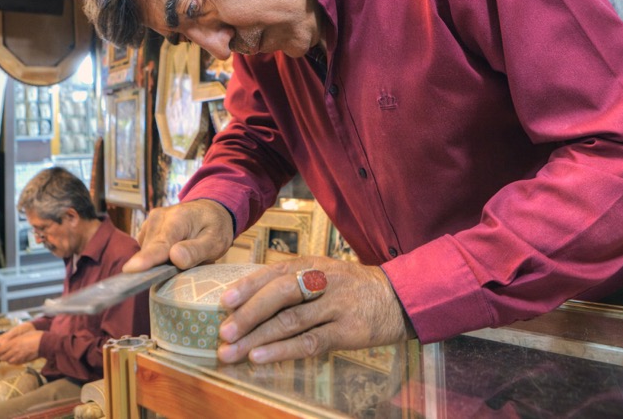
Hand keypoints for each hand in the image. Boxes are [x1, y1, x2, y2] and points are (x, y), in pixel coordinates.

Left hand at [0, 325, 43, 364]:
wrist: (45, 342)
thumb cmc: (35, 336)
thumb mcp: (23, 335)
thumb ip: (15, 340)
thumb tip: (9, 344)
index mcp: (13, 343)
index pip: (0, 350)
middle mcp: (15, 351)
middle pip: (3, 358)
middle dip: (1, 357)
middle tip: (2, 356)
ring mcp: (20, 357)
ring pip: (9, 361)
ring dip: (8, 360)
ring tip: (9, 357)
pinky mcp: (25, 360)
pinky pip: (16, 363)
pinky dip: (14, 362)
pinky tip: (16, 359)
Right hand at [122, 199, 234, 272]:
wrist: (209, 211)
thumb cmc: (214, 227)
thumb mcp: (215, 241)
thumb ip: (196, 250)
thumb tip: (174, 257)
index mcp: (178, 218)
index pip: (161, 243)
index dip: (147, 258)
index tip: (131, 270)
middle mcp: (158, 218)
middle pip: (151, 251)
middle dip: (160, 266)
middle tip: (183, 270)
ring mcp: (150, 223)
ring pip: (147, 252)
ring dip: (159, 262)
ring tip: (181, 259)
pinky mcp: (146, 230)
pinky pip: (147, 250)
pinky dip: (157, 257)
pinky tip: (171, 255)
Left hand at [217, 257, 413, 363]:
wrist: (398, 298)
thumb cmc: (351, 288)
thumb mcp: (324, 273)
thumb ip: (294, 283)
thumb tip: (251, 302)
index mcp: (312, 265)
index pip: (274, 273)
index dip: (247, 287)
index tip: (224, 302)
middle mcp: (321, 281)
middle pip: (279, 295)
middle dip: (248, 314)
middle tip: (224, 332)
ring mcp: (335, 306)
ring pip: (290, 320)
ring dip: (257, 337)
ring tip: (232, 351)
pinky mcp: (346, 331)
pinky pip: (309, 341)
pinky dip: (281, 350)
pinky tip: (260, 357)